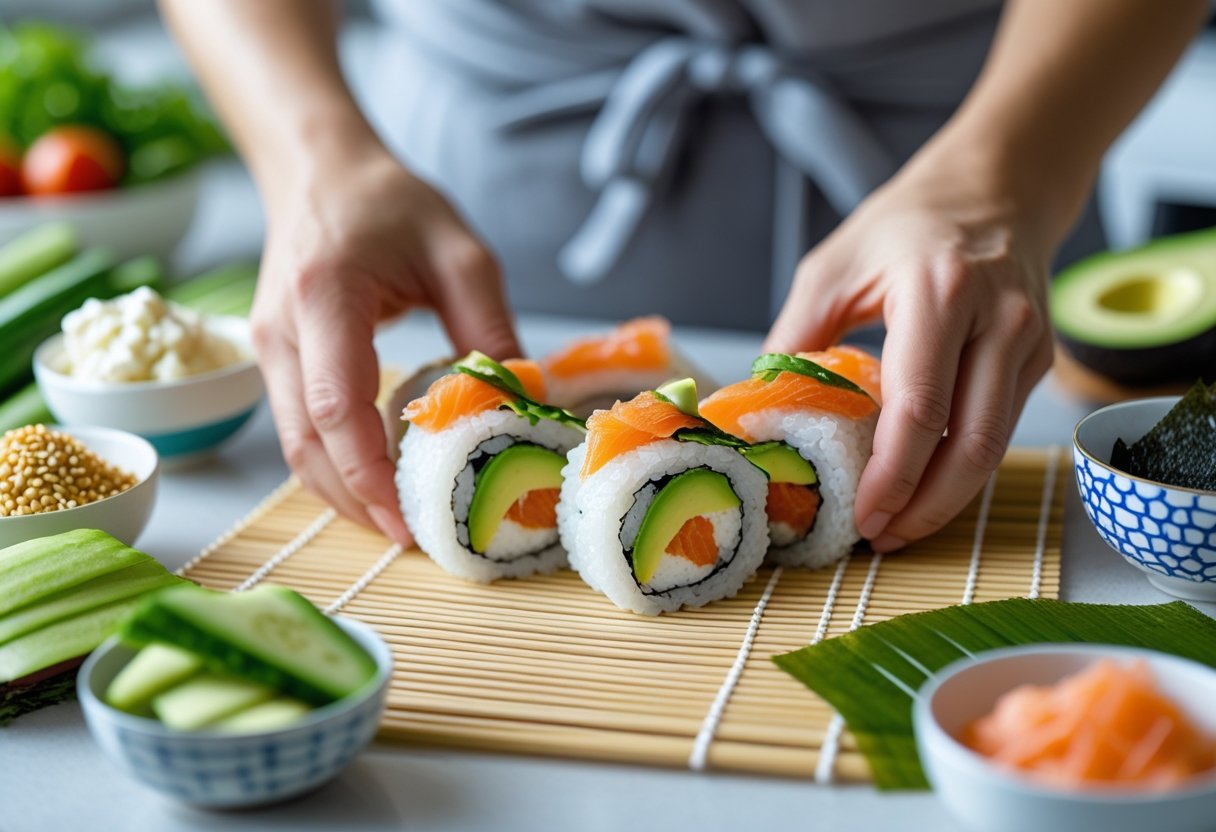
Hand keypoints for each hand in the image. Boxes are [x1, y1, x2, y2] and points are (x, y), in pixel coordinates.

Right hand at [253, 147, 519, 543]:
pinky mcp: (275, 360)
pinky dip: (334, 468)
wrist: (319, 170)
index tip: (408, 521)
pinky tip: (377, 484)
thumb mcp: (460, 251)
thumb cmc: (388, 202)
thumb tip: (520, 401)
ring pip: (295, 449)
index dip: (368, 473)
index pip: (335, 405)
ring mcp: (268, 349)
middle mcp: (281, 332)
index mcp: (324, 296)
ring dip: (343, 494)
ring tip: (401, 524)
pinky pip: (299, 430)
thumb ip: (489, 325)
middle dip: (357, 503)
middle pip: (305, 445)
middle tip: (414, 541)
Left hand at [764, 156, 1054, 551]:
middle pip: (969, 443)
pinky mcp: (1039, 358)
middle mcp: (997, 320)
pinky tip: (926, 486)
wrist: (997, 185)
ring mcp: (1028, 341)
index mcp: (940, 292)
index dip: (891, 474)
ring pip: (993, 447)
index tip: (861, 516)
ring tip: (899, 527)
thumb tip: (757, 408)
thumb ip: (794, 338)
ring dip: (947, 499)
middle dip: (924, 506)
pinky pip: (1000, 428)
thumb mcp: (832, 267)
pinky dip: (963, 467)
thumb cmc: (906, 224)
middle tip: (879, 538)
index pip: (920, 407)